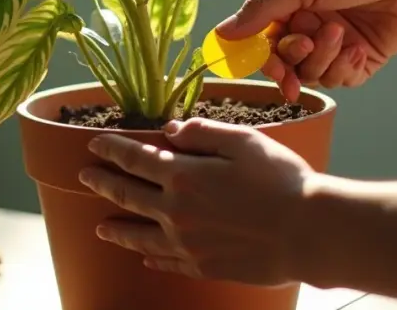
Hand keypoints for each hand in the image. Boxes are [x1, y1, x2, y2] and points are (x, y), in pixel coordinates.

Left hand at [78, 118, 312, 285]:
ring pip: (139, 236)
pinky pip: (167, 262)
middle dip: (102, 183)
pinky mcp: (204, 267)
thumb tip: (168, 130)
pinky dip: (151, 257)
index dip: (110, 149)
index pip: (133, 159)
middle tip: (84, 176)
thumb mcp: (243, 141)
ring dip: (116, 228)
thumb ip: (201, 132)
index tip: (93, 143)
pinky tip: (144, 256)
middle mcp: (175, 212)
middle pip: (127, 195)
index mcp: (183, 176)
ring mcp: (187, 244)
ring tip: (100, 226)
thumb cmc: (283, 181)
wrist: (312, 234)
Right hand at [216, 0, 396, 100]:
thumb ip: (261, 8)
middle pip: (279, 57)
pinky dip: (343, 69)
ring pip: (307, 71)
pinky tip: (356, 50)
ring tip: (341, 36)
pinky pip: (337, 79)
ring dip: (321, 58)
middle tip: (304, 46)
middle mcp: (305, 18)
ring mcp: (331, 40)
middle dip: (289, 57)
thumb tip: (222, 33)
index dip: (256, 50)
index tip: (262, 60)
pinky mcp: (358, 58)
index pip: (256, 32)